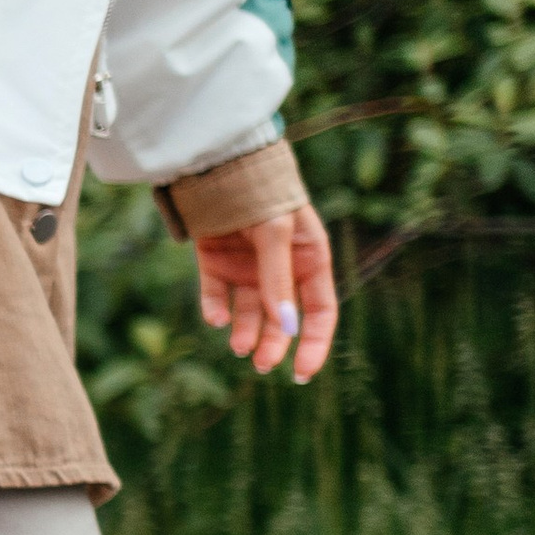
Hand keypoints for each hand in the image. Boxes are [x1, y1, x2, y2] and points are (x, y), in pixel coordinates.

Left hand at [192, 201, 338, 381]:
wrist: (215, 161)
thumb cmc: (259, 192)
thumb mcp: (275, 234)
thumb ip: (278, 280)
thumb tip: (288, 327)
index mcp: (309, 258)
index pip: (320, 311)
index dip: (314, 343)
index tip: (300, 373)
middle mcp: (280, 267)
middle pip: (282, 319)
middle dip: (274, 344)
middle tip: (260, 365)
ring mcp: (247, 266)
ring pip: (248, 312)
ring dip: (244, 332)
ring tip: (238, 346)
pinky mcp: (215, 263)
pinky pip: (217, 295)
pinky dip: (215, 309)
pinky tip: (215, 318)